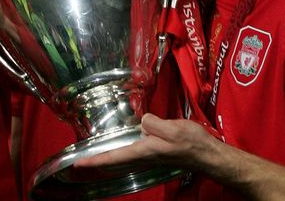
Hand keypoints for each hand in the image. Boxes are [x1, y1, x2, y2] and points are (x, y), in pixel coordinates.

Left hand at [74, 114, 218, 172]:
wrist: (207, 155)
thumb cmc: (191, 142)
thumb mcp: (173, 129)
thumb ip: (154, 124)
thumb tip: (142, 120)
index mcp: (145, 150)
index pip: (114, 157)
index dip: (95, 160)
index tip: (78, 163)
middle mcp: (143, 157)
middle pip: (114, 162)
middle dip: (96, 163)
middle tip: (77, 164)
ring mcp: (149, 157)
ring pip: (121, 160)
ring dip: (106, 161)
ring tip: (90, 159)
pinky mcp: (155, 154)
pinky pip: (130, 156)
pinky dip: (118, 157)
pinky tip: (116, 153)